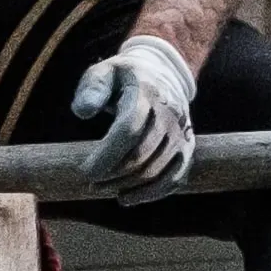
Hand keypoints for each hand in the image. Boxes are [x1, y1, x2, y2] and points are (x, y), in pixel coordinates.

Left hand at [70, 32, 196, 196]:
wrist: (164, 74)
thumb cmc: (125, 78)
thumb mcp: (105, 72)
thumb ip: (91, 88)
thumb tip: (82, 111)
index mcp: (147, 92)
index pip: (129, 129)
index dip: (107, 155)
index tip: (86, 172)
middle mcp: (169, 114)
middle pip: (141, 154)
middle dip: (113, 175)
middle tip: (91, 183)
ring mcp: (181, 133)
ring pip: (156, 171)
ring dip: (128, 186)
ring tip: (103, 190)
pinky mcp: (187, 149)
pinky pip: (173, 179)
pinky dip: (150, 194)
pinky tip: (127, 198)